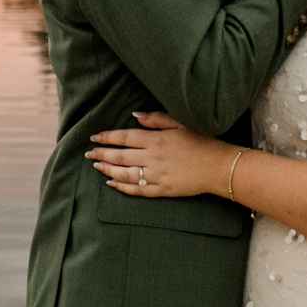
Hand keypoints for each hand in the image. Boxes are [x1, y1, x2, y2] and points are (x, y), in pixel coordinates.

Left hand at [87, 111, 230, 198]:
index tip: (94, 137)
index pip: (124, 137)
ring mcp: (157, 175)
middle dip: (102, 154)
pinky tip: (112, 184)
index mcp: (156, 139)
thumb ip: (156, 119)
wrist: (219, 166)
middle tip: (88, 154)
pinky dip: (122, 187)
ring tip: (96, 167)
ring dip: (108, 170)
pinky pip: (137, 190)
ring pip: (125, 174)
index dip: (107, 138)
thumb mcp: (180, 123)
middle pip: (120, 156)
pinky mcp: (163, 190)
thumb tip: (135, 115)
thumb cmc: (202, 141)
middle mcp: (153, 157)